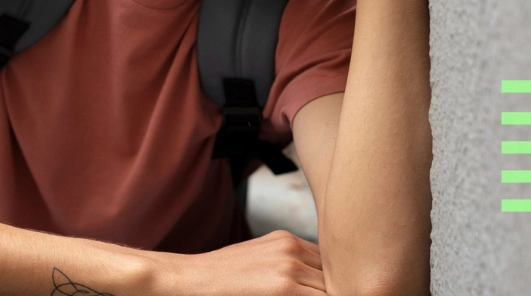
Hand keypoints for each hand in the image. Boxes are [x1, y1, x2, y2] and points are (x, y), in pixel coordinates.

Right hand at [153, 230, 326, 294]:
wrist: (188, 281)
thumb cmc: (221, 280)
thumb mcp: (260, 260)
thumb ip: (290, 266)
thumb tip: (323, 283)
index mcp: (288, 240)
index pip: (331, 264)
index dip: (336, 282)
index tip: (333, 288)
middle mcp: (292, 249)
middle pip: (337, 277)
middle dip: (337, 290)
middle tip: (342, 293)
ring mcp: (289, 268)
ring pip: (333, 289)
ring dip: (332, 295)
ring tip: (324, 294)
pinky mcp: (284, 290)